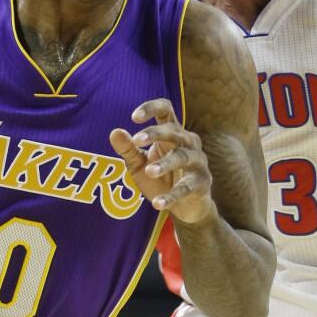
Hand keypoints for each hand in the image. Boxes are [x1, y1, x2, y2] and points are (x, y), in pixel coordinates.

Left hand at [109, 98, 215, 224]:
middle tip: (136, 141)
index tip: (133, 117)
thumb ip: (128, 149)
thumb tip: (114, 132)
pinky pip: (186, 187)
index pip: (165, 110)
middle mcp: (188, 143)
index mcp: (172, 133)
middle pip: (174, 131)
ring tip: (148, 172)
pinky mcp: (202, 183)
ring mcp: (198, 162)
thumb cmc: (160, 179)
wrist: (185, 208)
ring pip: (182, 157)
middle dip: (155, 133)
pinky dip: (172, 195)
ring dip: (165, 164)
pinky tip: (157, 204)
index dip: (151, 108)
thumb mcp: (139, 164)